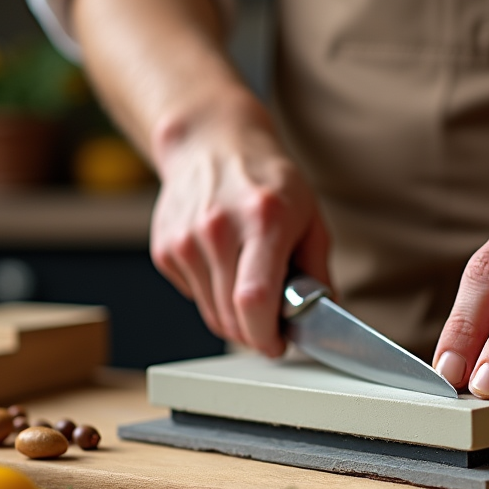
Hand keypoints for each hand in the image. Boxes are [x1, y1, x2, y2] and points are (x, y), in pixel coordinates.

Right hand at [150, 98, 329, 355]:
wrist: (212, 144)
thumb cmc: (268, 181)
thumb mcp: (309, 217)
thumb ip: (318, 270)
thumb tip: (323, 316)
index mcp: (263, 219)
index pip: (255, 299)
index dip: (267, 335)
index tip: (278, 344)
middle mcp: (217, 228)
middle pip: (231, 315)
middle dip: (255, 333)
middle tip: (272, 325)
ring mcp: (185, 239)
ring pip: (211, 314)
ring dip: (235, 318)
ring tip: (251, 289)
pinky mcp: (165, 249)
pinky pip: (195, 296)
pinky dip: (214, 296)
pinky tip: (224, 266)